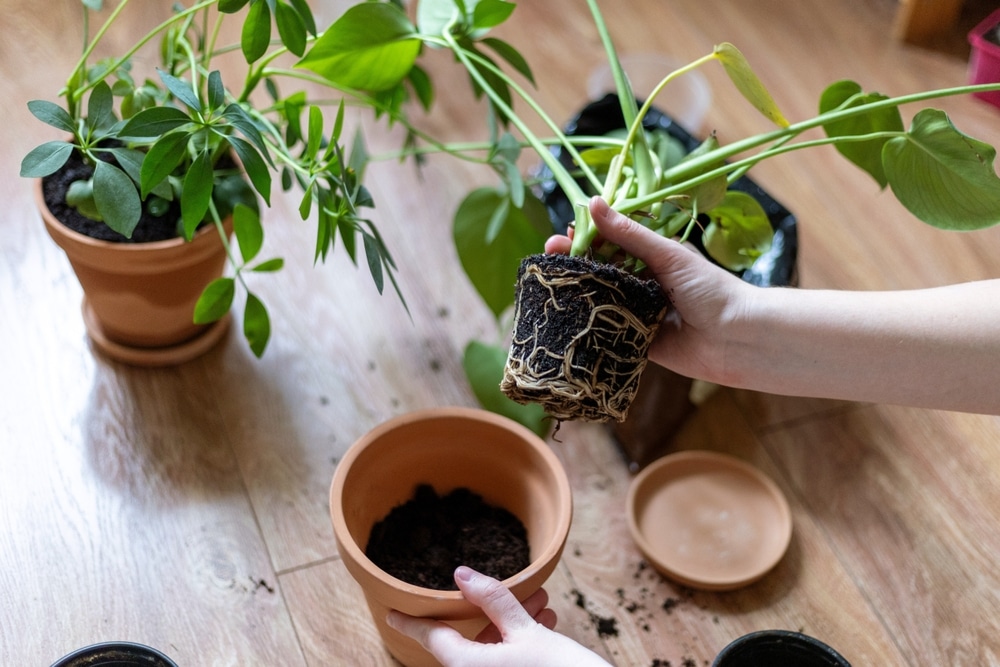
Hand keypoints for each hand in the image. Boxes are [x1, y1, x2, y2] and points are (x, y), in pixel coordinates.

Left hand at [386, 566, 610, 666]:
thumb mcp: (527, 630)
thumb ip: (493, 599)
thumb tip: (462, 574)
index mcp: (468, 666)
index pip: (432, 638)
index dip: (412, 621)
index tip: (391, 612)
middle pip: (466, 640)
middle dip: (489, 610)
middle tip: (513, 590)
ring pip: (491, 648)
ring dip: (511, 622)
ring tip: (540, 601)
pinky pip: (506, 659)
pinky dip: (520, 639)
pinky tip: (545, 620)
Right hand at [546, 196, 753, 384]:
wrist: (735, 338)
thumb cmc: (710, 289)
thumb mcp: (667, 255)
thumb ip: (629, 233)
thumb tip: (594, 203)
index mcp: (652, 257)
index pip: (610, 242)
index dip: (585, 238)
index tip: (563, 234)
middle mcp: (642, 282)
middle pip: (598, 269)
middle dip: (573, 263)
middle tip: (549, 257)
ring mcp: (636, 311)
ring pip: (598, 299)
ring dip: (575, 292)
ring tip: (551, 284)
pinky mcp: (634, 340)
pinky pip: (606, 330)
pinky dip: (588, 324)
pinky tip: (564, 317)